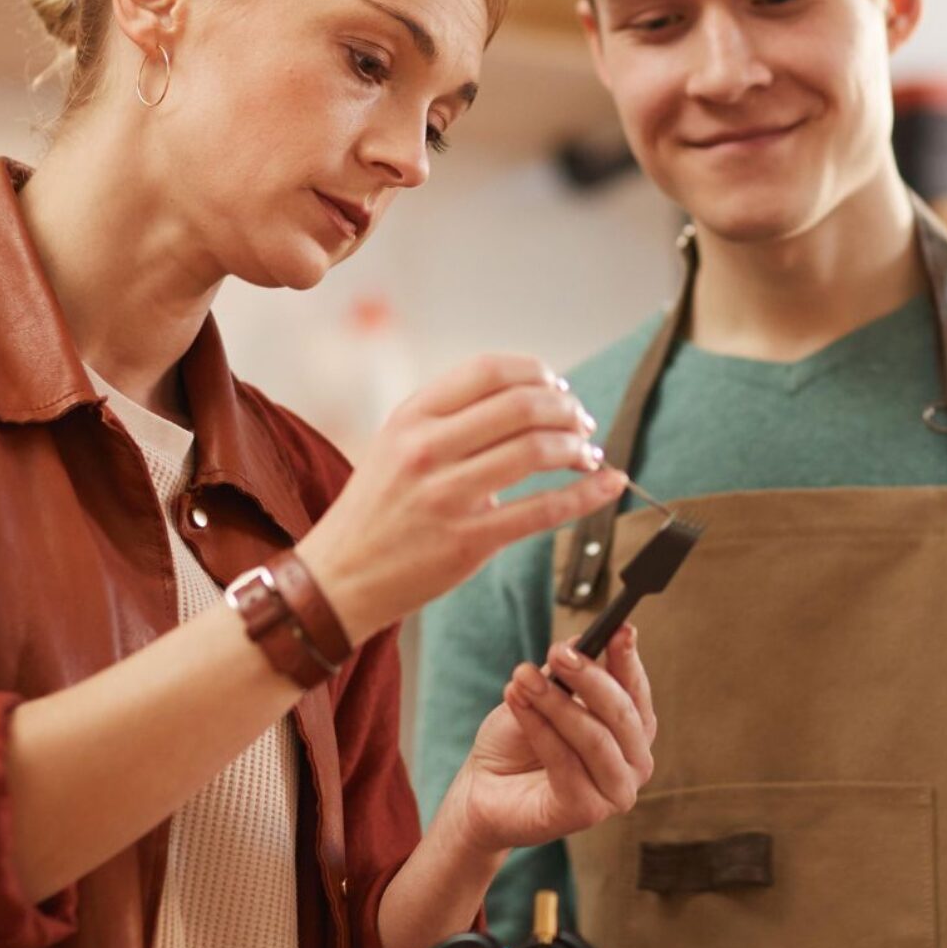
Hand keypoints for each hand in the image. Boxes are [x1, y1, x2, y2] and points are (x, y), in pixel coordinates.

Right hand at [295, 354, 626, 644]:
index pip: (488, 370)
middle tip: (582, 422)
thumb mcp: (396, 444)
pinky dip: (586, 494)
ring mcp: (446, 496)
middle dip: (567, 410)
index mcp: (411, 417)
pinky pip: (543, 510)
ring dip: (577, 448)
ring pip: (536, 450)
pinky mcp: (468, 541)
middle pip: (521, 405)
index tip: (558, 387)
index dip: (536, 373)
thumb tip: (529, 399)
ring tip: (588, 454)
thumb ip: (450, 418)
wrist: (340, 577)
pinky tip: (606, 485)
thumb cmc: (377, 510)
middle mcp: (426, 449)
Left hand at [435, 625, 659, 856]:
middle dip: (589, 677)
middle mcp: (634, 763)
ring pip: (594, 738)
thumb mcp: (542, 695)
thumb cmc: (518, 742)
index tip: (619, 629)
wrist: (483, 790)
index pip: (636, 690)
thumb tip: (578, 644)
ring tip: (522, 678)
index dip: (629, 659)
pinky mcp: (587, 812)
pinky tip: (517, 704)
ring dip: (556, 703)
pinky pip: (565, 762)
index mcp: (632, 731)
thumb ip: (564, 674)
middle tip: (558, 652)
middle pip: (620, 713)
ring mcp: (615, 792)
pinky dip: (539, 728)